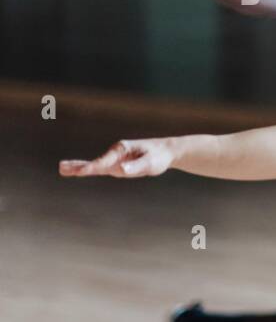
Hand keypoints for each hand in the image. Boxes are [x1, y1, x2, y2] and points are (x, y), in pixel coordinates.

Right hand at [60, 138, 174, 178]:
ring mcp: (116, 160)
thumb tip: (122, 170)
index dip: (94, 166)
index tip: (83, 171)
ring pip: (95, 165)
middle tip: (62, 167)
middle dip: (80, 165)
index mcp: (122, 149)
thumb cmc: (159, 156)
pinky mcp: (118, 166)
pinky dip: (89, 169)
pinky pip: (101, 168)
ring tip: (62, 169)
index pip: (105, 161)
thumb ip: (137, 166)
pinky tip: (79, 171)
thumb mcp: (151, 162)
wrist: (166, 151)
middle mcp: (116, 153)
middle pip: (95, 161)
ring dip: (79, 167)